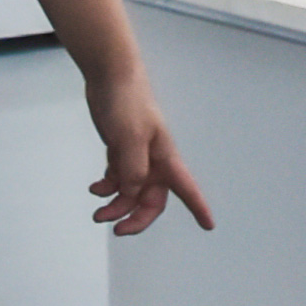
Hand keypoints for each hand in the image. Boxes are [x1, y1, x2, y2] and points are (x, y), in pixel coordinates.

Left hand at [84, 68, 215, 235]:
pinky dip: (107, 187)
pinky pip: (117, 178)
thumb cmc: (127, 101)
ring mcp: (136, 154)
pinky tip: (96, 188)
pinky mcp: (120, 148)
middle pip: (151, 200)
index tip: (209, 225)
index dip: (199, 208)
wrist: (110, 76)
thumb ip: (133, 170)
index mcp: (164, 157)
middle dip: (135, 217)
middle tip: (116, 229)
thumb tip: (132, 192)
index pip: (186, 189)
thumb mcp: (130, 138)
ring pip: (131, 192)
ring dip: (116, 205)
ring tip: (97, 211)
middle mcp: (153, 160)